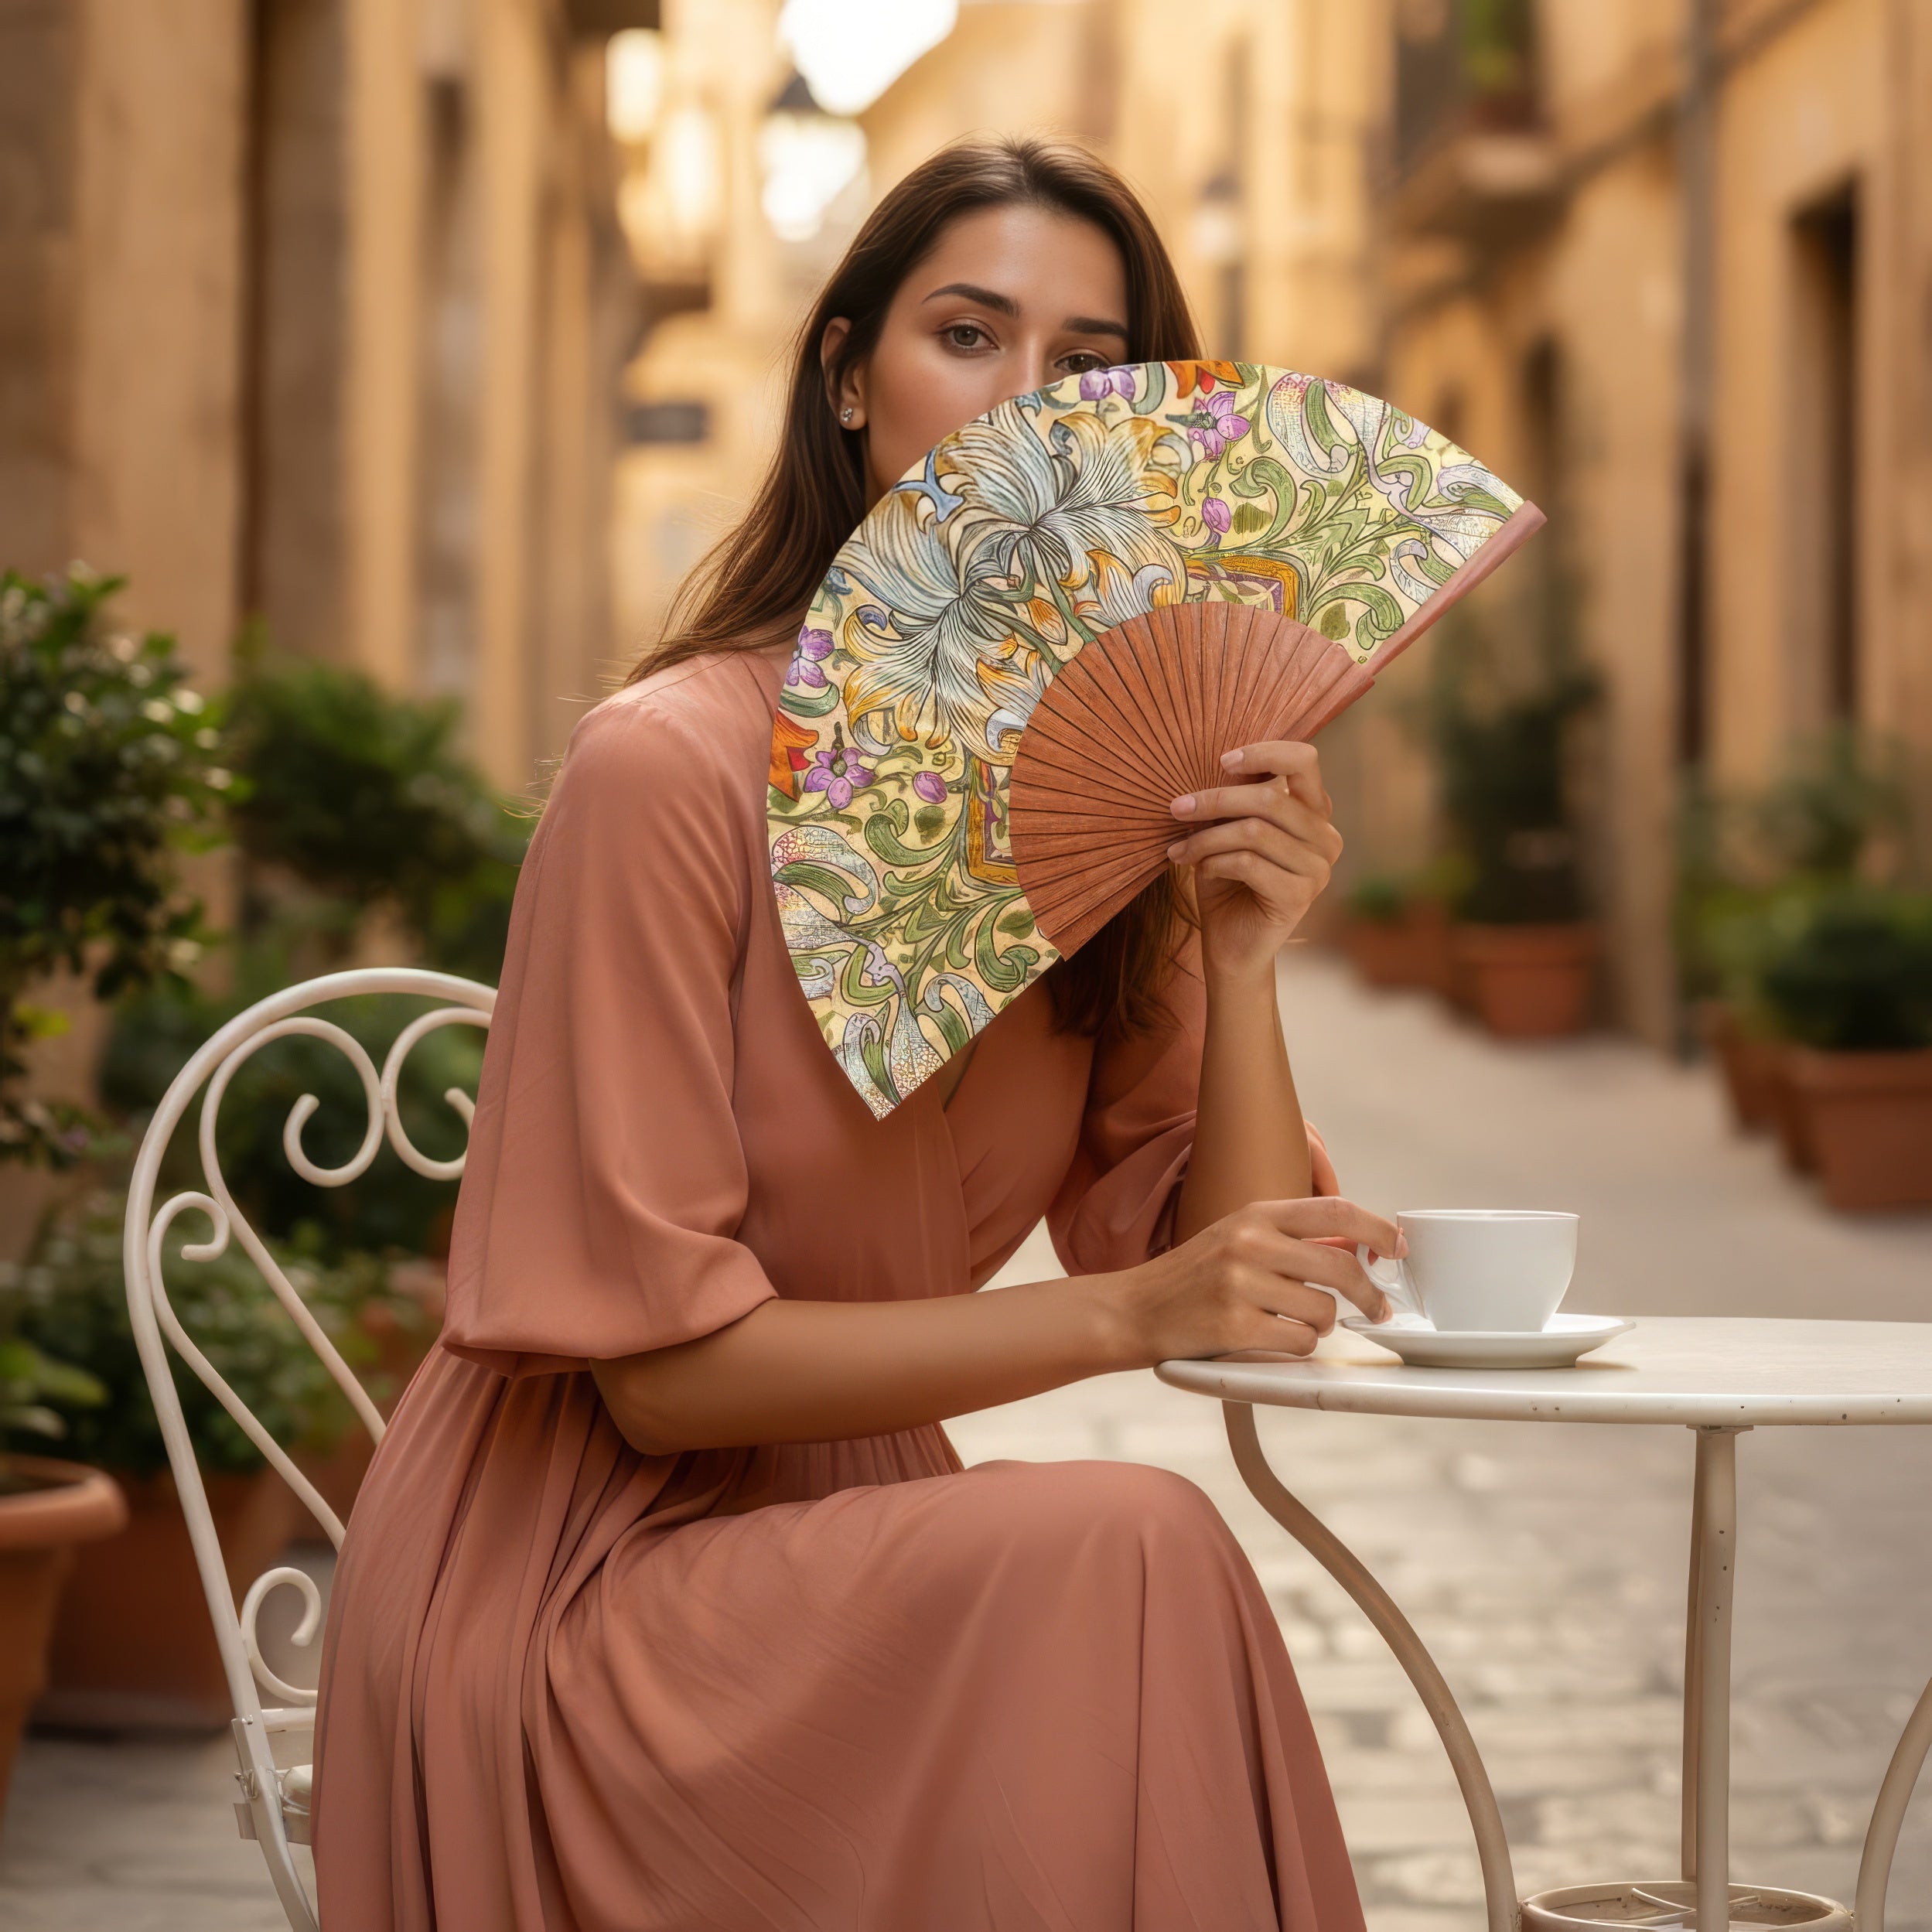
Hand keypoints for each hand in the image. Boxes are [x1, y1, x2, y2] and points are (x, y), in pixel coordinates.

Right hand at [1112, 1197, 1404, 1365]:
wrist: (1133, 1309)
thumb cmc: (1193, 1277)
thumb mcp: (1238, 1238)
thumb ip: (1292, 1239)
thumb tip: (1358, 1245)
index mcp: (1255, 1214)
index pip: (1335, 1211)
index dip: (1377, 1228)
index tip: (1397, 1247)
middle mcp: (1249, 1243)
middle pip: (1341, 1266)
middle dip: (1369, 1294)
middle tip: (1377, 1310)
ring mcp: (1240, 1284)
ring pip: (1323, 1312)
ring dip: (1319, 1326)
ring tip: (1289, 1323)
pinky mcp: (1234, 1327)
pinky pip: (1299, 1344)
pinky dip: (1296, 1348)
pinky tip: (1269, 1340)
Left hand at [1167, 740, 1342, 984]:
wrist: (1230, 943)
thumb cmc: (1226, 879)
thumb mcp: (1227, 830)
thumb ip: (1233, 799)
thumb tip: (1212, 765)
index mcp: (1313, 810)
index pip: (1304, 760)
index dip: (1265, 752)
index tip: (1222, 762)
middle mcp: (1325, 836)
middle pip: (1270, 798)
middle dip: (1214, 800)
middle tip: (1176, 808)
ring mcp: (1318, 868)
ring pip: (1254, 832)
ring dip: (1205, 838)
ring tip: (1179, 850)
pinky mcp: (1300, 895)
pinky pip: (1249, 863)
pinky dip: (1214, 862)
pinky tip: (1199, 870)